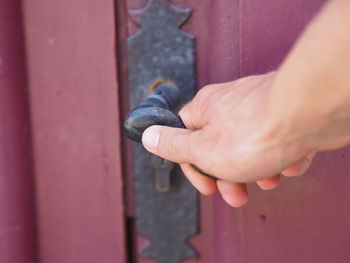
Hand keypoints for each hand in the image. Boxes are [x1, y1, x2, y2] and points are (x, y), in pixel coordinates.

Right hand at [142, 73, 315, 206]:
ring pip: (249, 147)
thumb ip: (173, 145)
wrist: (310, 114)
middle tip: (235, 194)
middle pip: (219, 146)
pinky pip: (275, 142)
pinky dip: (280, 158)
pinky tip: (288, 163)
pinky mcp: (284, 116)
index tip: (205, 185)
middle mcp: (230, 105)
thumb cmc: (256, 132)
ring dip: (255, 170)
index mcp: (204, 110)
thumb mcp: (202, 149)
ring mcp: (259, 109)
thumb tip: (148, 136)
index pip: (184, 137)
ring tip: (267, 180)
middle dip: (227, 176)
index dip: (192, 166)